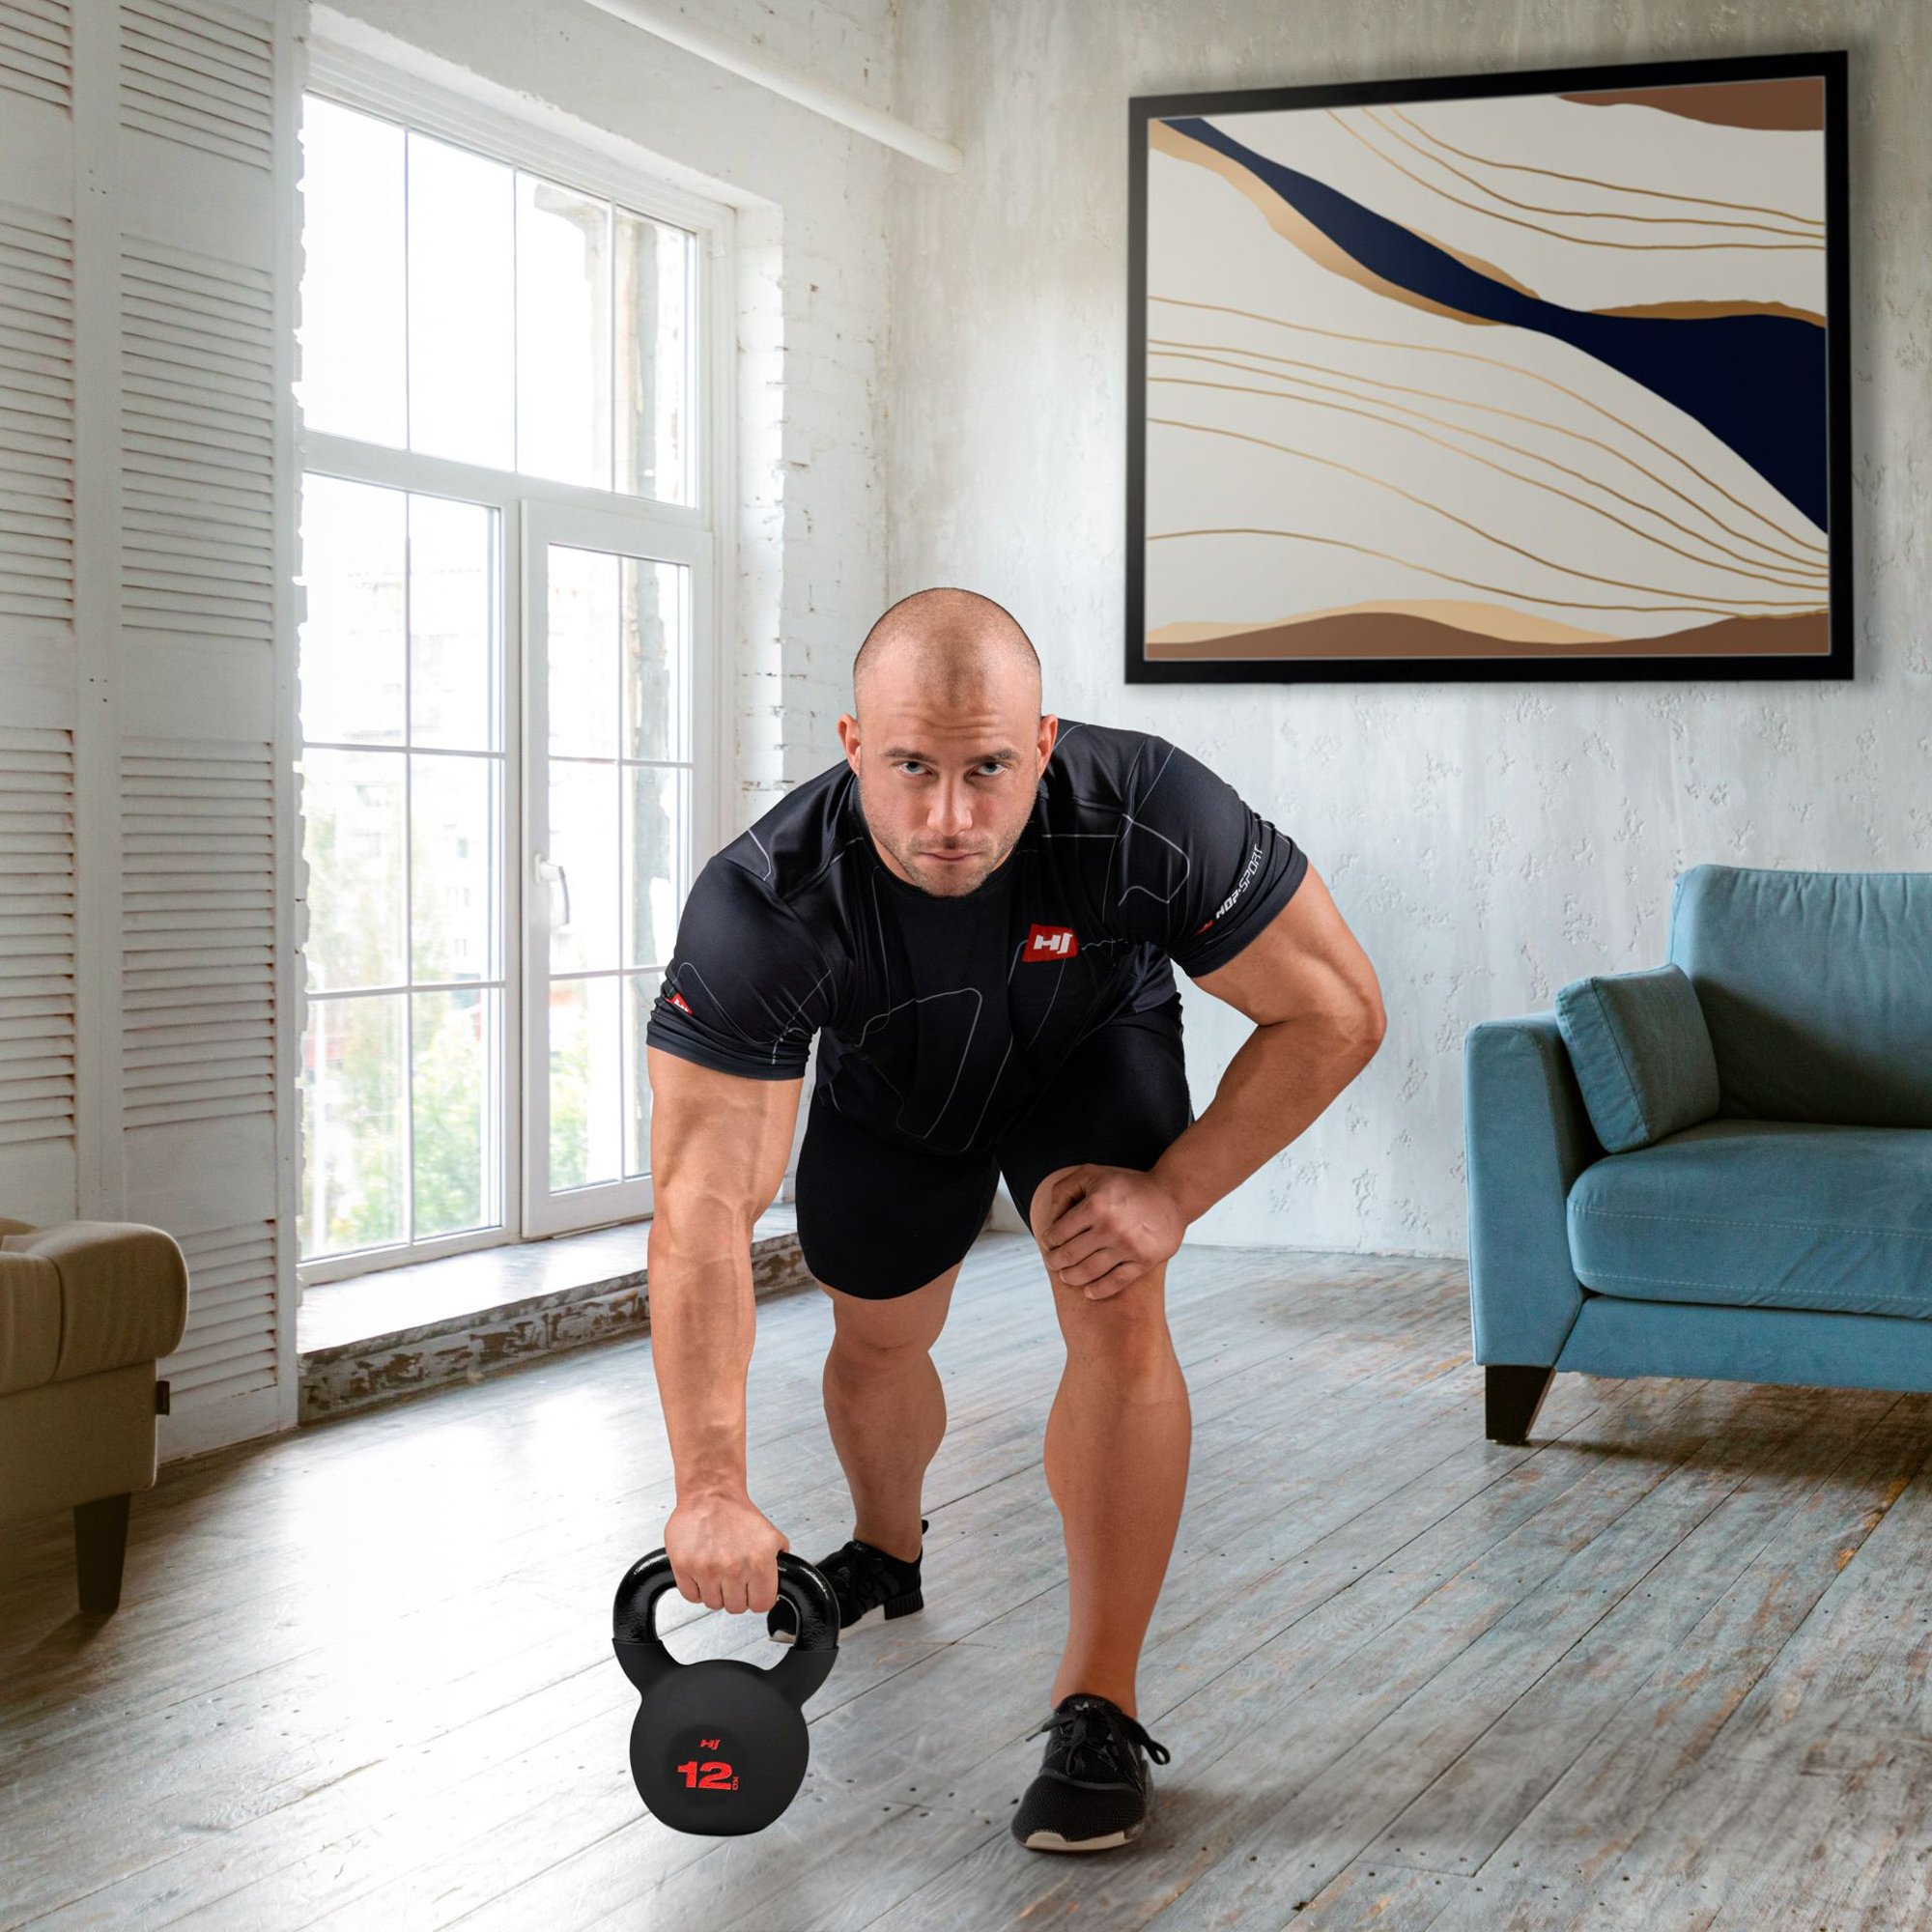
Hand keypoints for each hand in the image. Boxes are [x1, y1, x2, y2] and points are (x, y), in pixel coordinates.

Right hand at [663, 1491, 789, 1614]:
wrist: (710, 1494)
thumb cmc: (736, 1513)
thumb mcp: (771, 1536)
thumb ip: (778, 1563)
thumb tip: (778, 1583)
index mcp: (759, 1562)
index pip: (762, 1604)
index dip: (757, 1597)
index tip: (752, 1590)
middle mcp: (733, 1568)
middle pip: (736, 1607)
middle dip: (735, 1594)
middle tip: (732, 1575)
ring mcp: (707, 1569)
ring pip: (713, 1604)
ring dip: (715, 1591)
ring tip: (716, 1569)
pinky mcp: (685, 1567)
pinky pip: (691, 1596)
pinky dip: (696, 1588)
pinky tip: (702, 1571)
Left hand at [1037, 1165, 1187, 1299]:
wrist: (1172, 1194)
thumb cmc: (1127, 1184)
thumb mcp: (1091, 1173)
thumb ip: (1064, 1190)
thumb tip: (1050, 1220)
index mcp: (1095, 1205)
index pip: (1059, 1233)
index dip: (1049, 1241)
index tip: (1049, 1243)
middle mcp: (1110, 1228)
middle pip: (1069, 1256)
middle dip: (1055, 1262)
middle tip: (1053, 1263)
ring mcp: (1128, 1247)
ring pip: (1088, 1272)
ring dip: (1071, 1277)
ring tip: (1066, 1276)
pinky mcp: (1144, 1261)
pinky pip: (1116, 1282)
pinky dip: (1098, 1290)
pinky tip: (1088, 1292)